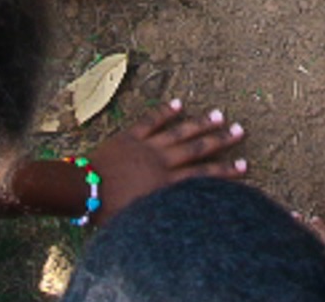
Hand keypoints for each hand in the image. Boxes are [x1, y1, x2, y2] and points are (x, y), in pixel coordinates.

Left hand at [88, 99, 248, 224]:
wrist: (81, 191)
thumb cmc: (108, 212)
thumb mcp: (142, 221)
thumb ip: (164, 213)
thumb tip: (185, 214)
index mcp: (165, 185)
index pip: (202, 177)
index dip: (225, 172)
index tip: (244, 166)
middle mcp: (161, 162)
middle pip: (197, 149)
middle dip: (220, 140)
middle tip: (240, 130)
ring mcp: (146, 146)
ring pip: (178, 132)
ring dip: (199, 123)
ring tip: (219, 115)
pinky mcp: (129, 136)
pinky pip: (151, 121)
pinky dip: (165, 112)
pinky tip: (179, 103)